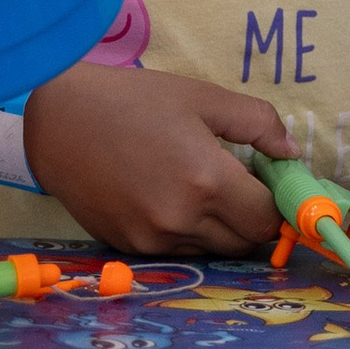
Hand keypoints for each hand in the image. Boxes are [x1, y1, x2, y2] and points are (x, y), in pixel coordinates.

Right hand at [25, 63, 299, 255]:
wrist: (59, 121)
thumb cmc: (135, 101)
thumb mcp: (203, 98)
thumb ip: (257, 124)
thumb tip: (290, 153)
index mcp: (206, 181)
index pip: (265, 218)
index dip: (276, 204)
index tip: (272, 185)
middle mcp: (180, 220)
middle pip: (243, 243)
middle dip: (252, 219)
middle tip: (243, 185)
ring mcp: (151, 240)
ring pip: (211, 250)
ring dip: (220, 228)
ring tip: (203, 187)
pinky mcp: (127, 248)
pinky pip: (176, 251)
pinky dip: (187, 232)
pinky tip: (172, 197)